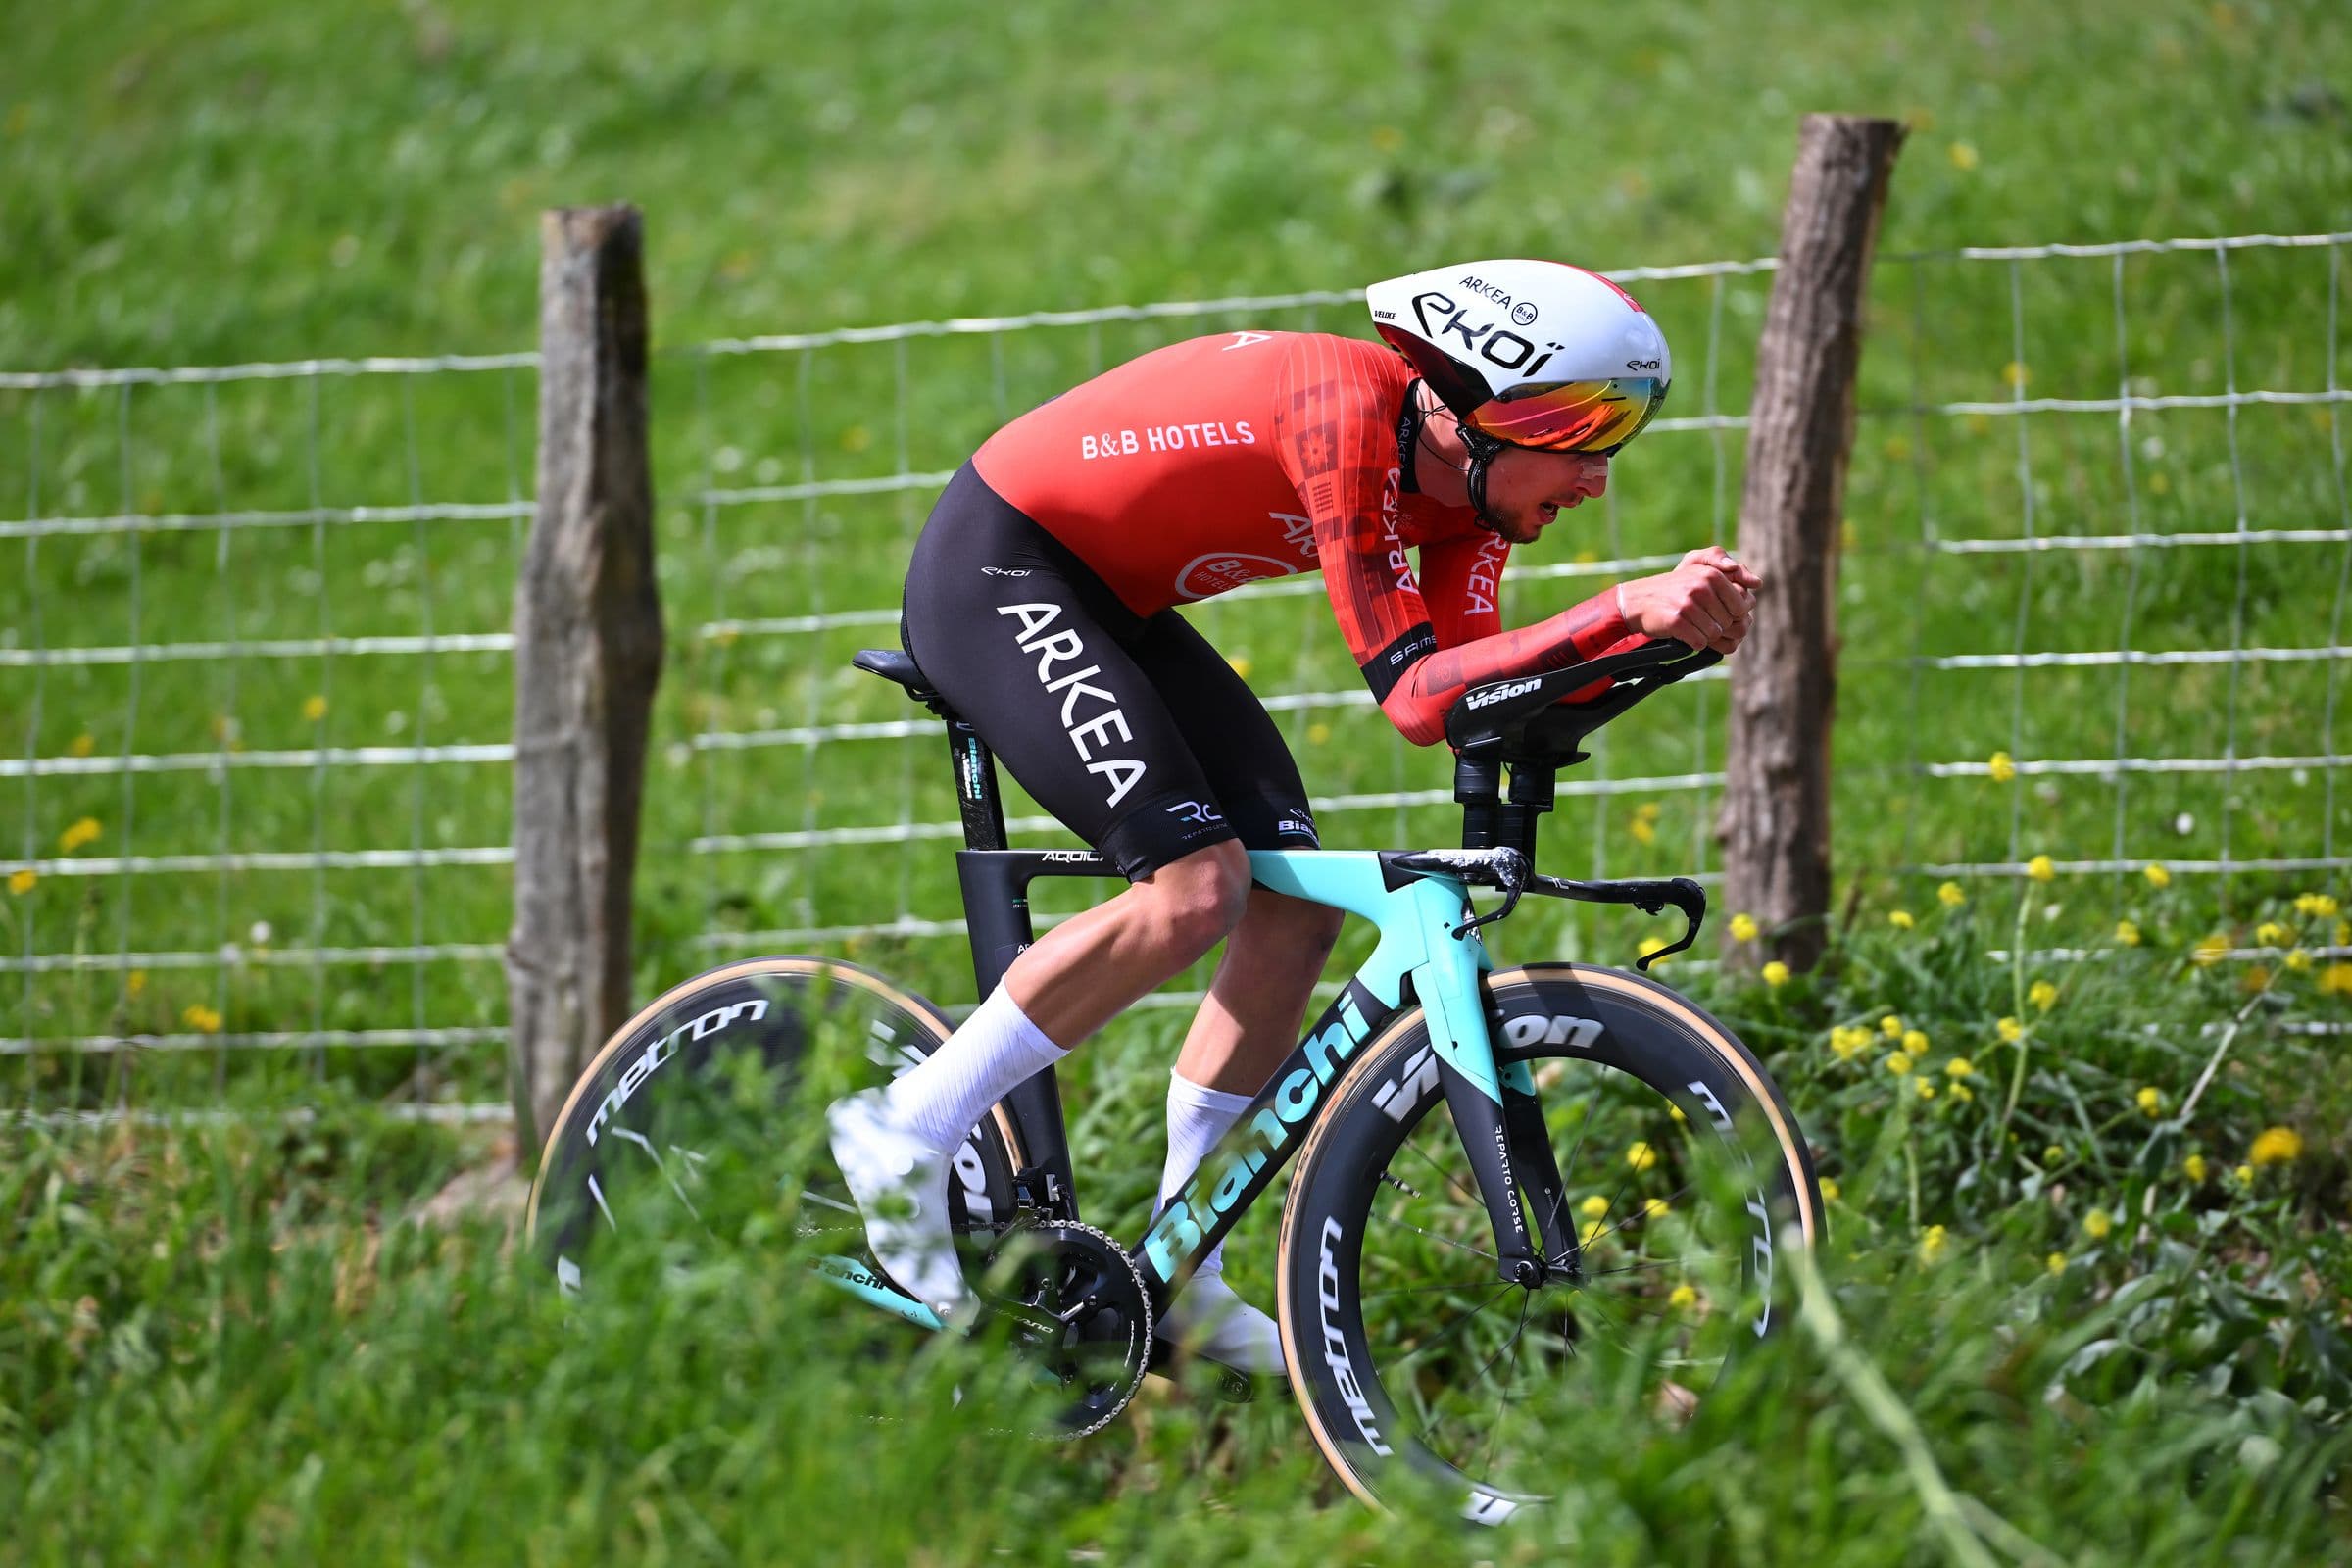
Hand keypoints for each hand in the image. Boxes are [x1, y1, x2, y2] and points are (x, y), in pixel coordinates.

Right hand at [1615, 547, 1761, 654]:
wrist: (1638, 601)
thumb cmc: (1675, 590)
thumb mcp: (1701, 574)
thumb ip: (1733, 576)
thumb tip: (1758, 583)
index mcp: (1712, 574)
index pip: (1741, 607)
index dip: (1730, 616)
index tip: (1714, 612)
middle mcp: (1701, 586)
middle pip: (1728, 623)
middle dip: (1716, 626)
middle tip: (1698, 619)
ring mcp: (1688, 604)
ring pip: (1714, 634)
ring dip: (1703, 635)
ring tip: (1690, 625)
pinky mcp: (1676, 621)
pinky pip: (1699, 643)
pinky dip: (1693, 643)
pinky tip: (1683, 633)